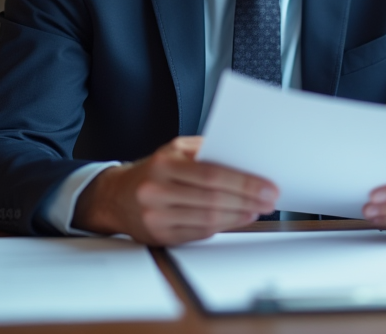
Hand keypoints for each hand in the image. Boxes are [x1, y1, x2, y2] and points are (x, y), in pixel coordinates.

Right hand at [71, 136, 277, 245]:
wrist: (116, 196)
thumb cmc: (152, 170)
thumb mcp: (173, 149)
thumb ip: (204, 149)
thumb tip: (241, 155)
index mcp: (164, 163)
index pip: (212, 174)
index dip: (243, 182)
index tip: (266, 186)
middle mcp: (157, 190)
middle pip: (213, 198)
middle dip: (248, 200)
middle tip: (269, 200)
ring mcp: (156, 215)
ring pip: (208, 218)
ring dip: (239, 215)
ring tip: (257, 209)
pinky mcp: (160, 235)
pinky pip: (199, 233)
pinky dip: (223, 226)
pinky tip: (237, 219)